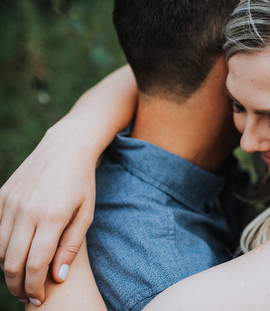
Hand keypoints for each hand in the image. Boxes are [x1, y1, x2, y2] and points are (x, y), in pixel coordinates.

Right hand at [0, 122, 96, 304]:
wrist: (65, 148)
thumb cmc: (82, 183)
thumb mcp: (86, 214)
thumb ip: (71, 246)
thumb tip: (57, 277)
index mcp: (51, 216)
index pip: (34, 265)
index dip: (35, 288)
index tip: (40, 299)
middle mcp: (26, 211)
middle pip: (12, 262)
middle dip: (18, 286)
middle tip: (28, 297)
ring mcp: (9, 203)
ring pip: (0, 250)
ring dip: (8, 269)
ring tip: (23, 278)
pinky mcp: (0, 197)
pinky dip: (1, 248)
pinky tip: (15, 254)